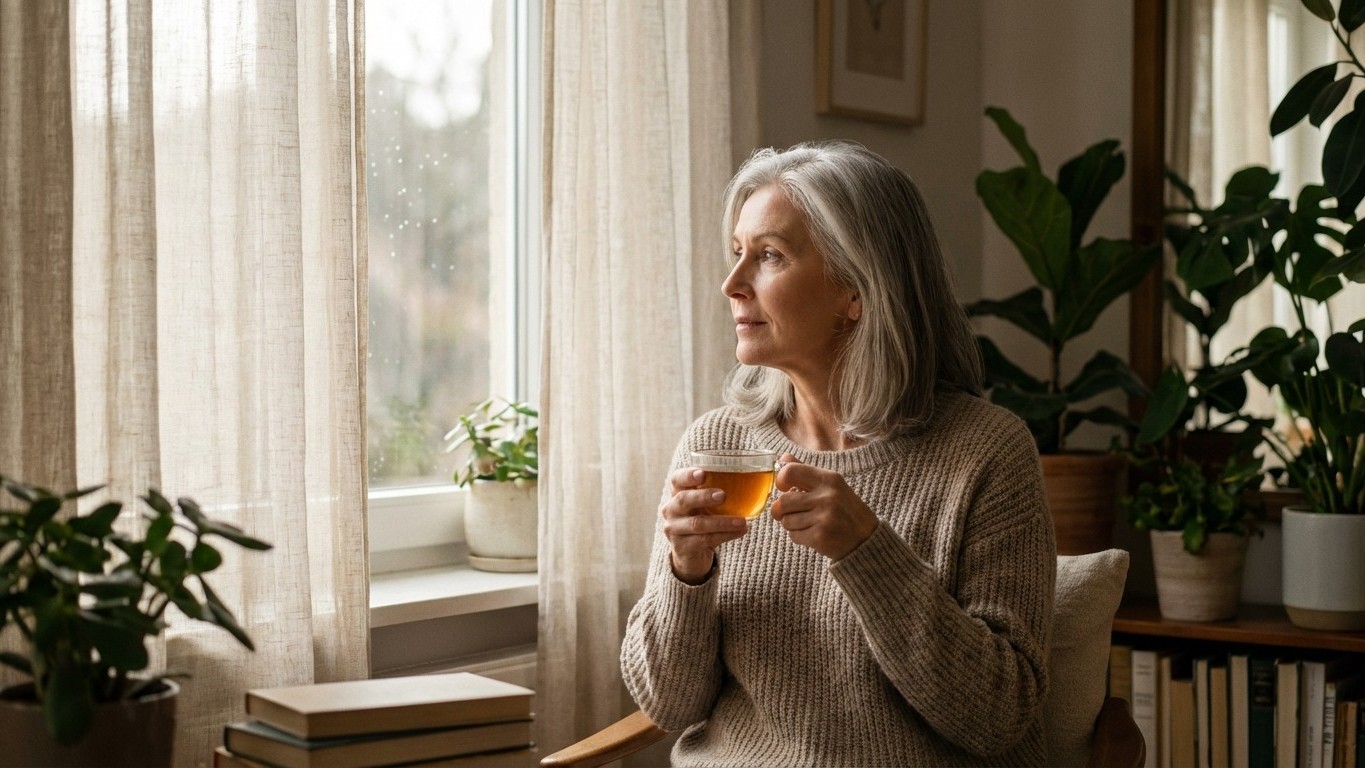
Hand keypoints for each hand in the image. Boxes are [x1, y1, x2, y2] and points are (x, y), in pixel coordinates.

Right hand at [661, 467, 748, 583]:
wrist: (690, 553)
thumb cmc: (702, 519)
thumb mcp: (705, 504)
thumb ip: (718, 491)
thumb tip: (756, 479)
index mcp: (676, 493)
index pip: (677, 480)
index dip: (688, 475)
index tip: (703, 473)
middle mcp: (671, 510)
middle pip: (683, 500)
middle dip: (703, 496)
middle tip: (723, 495)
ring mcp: (674, 530)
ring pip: (697, 523)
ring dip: (722, 522)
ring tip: (742, 521)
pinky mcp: (682, 547)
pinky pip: (704, 540)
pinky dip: (724, 535)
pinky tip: (739, 532)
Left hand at [770, 453, 877, 560]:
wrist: (867, 539)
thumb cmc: (846, 510)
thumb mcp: (832, 485)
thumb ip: (806, 471)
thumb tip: (783, 457)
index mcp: (829, 478)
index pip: (790, 472)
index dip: (780, 481)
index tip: (784, 488)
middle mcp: (827, 496)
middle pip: (783, 501)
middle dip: (782, 510)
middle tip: (793, 513)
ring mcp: (824, 517)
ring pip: (786, 521)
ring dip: (792, 525)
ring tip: (809, 524)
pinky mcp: (820, 537)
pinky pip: (794, 536)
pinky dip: (800, 537)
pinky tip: (814, 534)